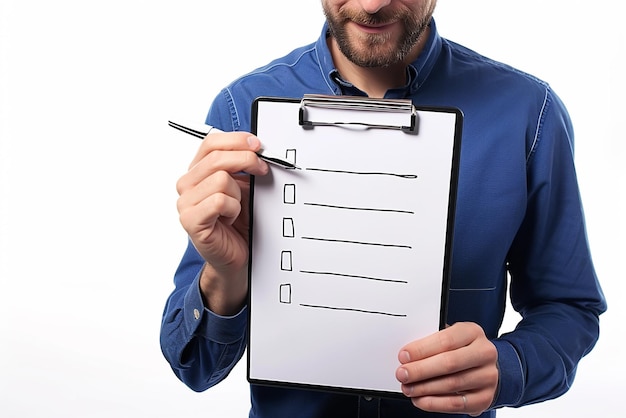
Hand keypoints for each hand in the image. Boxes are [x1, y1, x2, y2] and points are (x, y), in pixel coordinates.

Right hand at [175, 131, 268, 312]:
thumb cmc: (238, 223)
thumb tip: (256, 148)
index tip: (258, 145)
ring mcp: (185, 203)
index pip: (211, 142)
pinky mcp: (191, 221)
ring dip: (238, 194)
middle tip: (262, 170)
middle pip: (217, 157)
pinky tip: (230, 218)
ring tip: (236, 208)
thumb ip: (242, 167)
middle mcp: (186, 185)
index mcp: (197, 172)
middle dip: (247, 160)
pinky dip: (233, 208)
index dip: (236, 140)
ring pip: (221, 179)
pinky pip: (219, 200)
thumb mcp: (242, 187)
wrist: (236, 256)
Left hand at [395, 322, 498, 415]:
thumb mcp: (450, 337)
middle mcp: (485, 353)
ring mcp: (487, 377)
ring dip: (424, 388)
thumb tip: (407, 356)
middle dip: (420, 370)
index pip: (445, 340)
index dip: (421, 349)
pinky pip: (456, 404)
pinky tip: (420, 400)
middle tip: (402, 374)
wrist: (484, 367)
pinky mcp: (484, 398)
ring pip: (452, 384)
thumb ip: (432, 343)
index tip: (403, 356)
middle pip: (449, 363)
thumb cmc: (460, 350)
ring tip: (408, 388)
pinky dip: (434, 403)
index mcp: (473, 332)